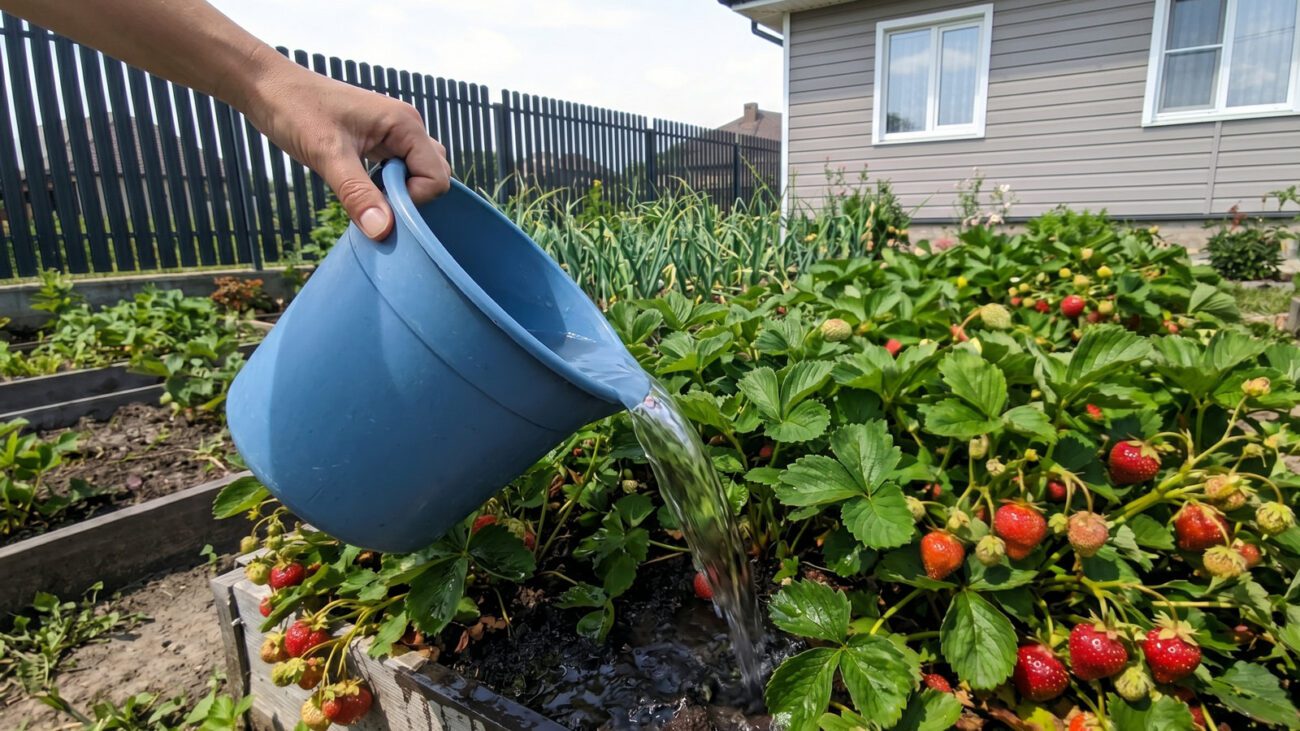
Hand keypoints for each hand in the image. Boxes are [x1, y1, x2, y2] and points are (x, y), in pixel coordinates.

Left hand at [237, 50, 451, 240]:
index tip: (378, 203)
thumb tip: (384, 232)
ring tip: (364, 191)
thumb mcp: (327, 155)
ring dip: (397, 193)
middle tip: (371, 199)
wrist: (268, 88)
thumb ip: (358, 194)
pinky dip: (385, 187)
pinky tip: (359, 186)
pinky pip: (399, 171)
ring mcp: (394, 133)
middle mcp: (407, 127)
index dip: (413, 200)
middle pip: (434, 176)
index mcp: (405, 124)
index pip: (437, 177)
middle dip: (409, 198)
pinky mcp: (379, 141)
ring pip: (417, 175)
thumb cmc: (295, 110)